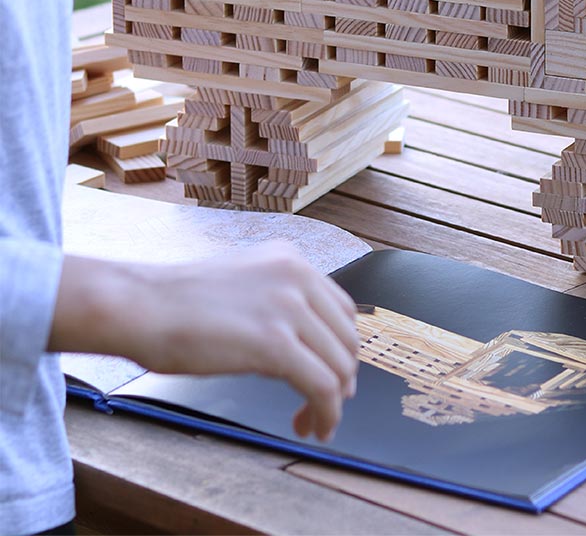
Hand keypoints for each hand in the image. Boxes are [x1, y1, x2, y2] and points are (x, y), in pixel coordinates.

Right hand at [51, 243, 357, 440]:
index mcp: (290, 259)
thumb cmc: (176, 303)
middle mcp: (298, 275)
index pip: (340, 308)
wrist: (139, 306)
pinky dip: (325, 413)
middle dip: (342, 376)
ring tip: (314, 422)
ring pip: (338, 365)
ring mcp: (289, 307)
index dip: (341, 347)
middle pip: (345, 337)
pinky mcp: (275, 343)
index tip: (334, 373)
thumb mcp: (242, 282)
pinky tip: (312, 427)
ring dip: (334, 401)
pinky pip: (322, 386)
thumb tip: (303, 342)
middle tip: (327, 404)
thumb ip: (277, 300)